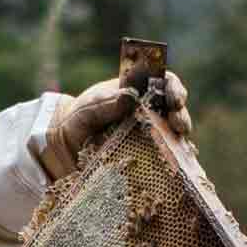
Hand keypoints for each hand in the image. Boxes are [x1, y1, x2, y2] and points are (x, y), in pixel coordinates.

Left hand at [37, 71, 192, 180]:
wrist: (65, 150)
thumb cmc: (76, 122)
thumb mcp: (86, 111)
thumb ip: (104, 103)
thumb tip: (130, 96)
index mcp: (136, 93)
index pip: (164, 83)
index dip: (174, 88)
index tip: (175, 99)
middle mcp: (147, 113)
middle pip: (175, 110)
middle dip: (181, 115)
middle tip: (178, 125)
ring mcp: (149, 136)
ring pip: (175, 135)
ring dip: (180, 138)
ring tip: (178, 142)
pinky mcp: (148, 159)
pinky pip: (167, 159)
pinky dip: (176, 160)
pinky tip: (179, 163)